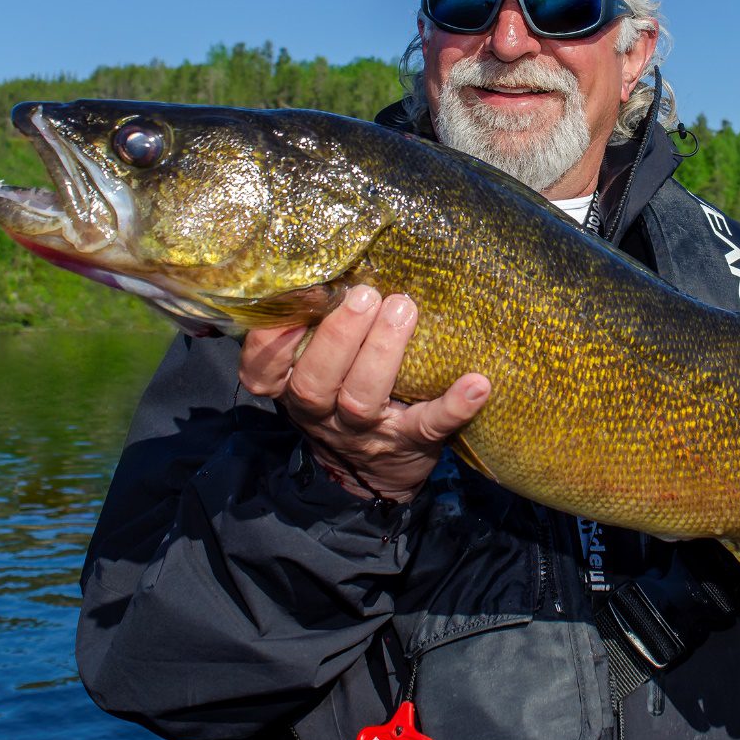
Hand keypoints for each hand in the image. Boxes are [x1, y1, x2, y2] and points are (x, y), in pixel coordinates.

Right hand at [238, 285, 489, 502]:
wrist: (377, 474)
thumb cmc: (343, 396)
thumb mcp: (316, 369)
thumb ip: (314, 330)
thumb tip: (331, 265)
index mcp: (291, 388)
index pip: (262, 369)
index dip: (270, 340)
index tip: (296, 298)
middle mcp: (320, 413)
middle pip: (314, 381)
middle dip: (338, 336)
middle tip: (364, 295)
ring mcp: (364, 432)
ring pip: (362, 400)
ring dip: (383, 353)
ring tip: (403, 310)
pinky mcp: (410, 443)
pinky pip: (430, 426)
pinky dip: (455, 406)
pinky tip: (477, 384)